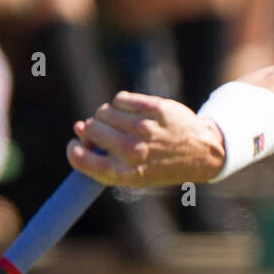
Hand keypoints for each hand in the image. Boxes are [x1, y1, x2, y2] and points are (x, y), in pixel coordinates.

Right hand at [66, 91, 226, 187]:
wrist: (201, 151)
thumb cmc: (161, 164)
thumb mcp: (134, 173)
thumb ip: (104, 157)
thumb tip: (79, 128)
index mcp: (127, 174)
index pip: (82, 159)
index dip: (73, 150)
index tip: (76, 143)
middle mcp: (134, 151)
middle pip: (91, 129)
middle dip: (93, 129)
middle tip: (106, 133)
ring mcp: (145, 128)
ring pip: (104, 112)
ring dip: (107, 116)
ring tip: (123, 124)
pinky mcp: (154, 108)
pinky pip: (120, 100)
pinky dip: (121, 105)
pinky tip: (133, 114)